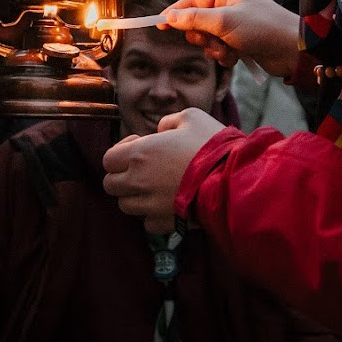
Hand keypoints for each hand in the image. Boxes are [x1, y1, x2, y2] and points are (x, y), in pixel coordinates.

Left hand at [102, 108, 224, 233]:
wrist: (233, 180)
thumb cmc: (212, 145)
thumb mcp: (191, 117)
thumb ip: (168, 122)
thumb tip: (161, 131)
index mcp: (139, 154)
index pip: (107, 160)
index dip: (120, 152)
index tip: (138, 147)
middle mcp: (138, 181)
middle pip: (111, 185)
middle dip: (122, 176)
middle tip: (143, 169)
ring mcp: (150, 205)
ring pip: (125, 205)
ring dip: (135, 196)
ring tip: (155, 187)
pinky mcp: (164, 223)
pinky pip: (147, 223)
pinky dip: (152, 215)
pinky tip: (167, 204)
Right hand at [161, 0, 299, 78]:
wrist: (293, 51)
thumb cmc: (262, 29)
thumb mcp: (224, 22)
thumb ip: (194, 19)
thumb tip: (169, 16)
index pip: (193, 0)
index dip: (176, 12)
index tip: (159, 25)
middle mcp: (232, 4)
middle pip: (198, 20)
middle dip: (202, 35)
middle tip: (210, 40)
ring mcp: (236, 23)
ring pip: (208, 37)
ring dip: (213, 48)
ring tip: (227, 51)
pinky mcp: (241, 41)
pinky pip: (220, 47)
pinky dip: (223, 55)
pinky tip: (235, 58)